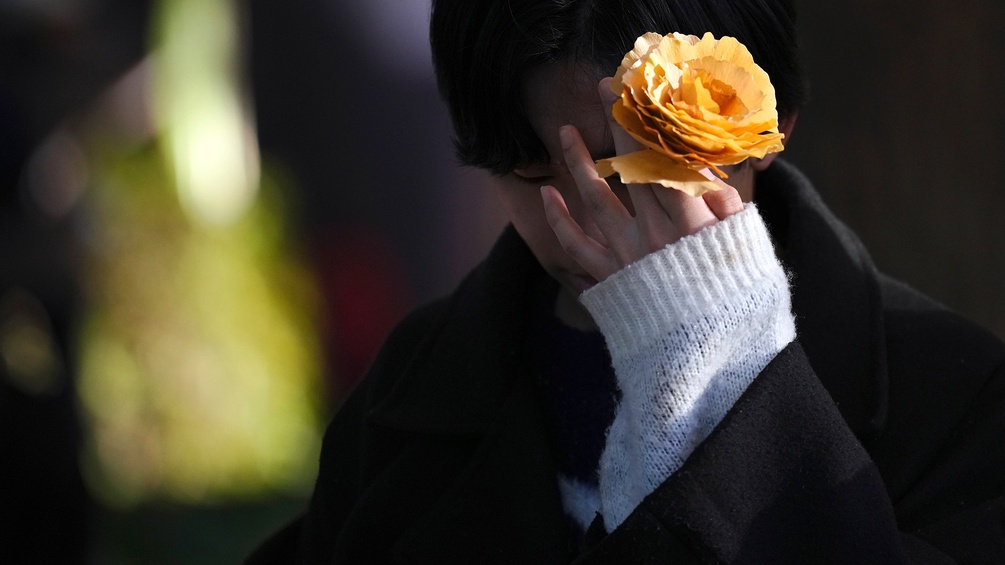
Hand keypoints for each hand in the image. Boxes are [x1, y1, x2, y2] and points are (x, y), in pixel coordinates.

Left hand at [540, 78, 744, 282]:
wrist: (709, 354)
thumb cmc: (735, 297)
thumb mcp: (742, 243)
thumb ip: (722, 202)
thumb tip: (700, 167)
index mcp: (691, 218)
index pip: (665, 156)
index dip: (648, 121)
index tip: (637, 91)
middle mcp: (654, 231)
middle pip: (631, 164)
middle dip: (615, 123)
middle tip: (600, 90)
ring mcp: (627, 255)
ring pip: (596, 197)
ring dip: (579, 161)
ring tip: (564, 131)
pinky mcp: (609, 278)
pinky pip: (576, 246)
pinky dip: (559, 219)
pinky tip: (548, 194)